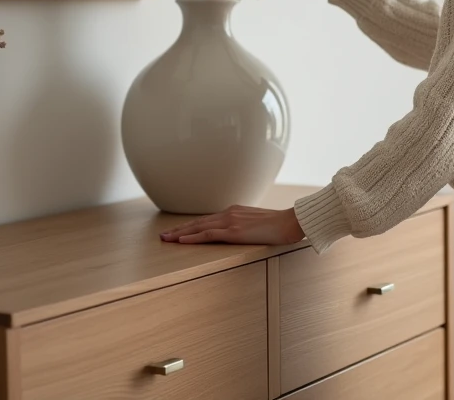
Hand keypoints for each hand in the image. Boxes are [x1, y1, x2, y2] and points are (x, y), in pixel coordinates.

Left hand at [159, 206, 304, 244]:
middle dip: (179, 229)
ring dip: (180, 233)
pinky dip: (193, 237)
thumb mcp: (259, 224)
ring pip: (199, 227)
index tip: (178, 231)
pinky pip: (208, 234)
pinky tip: (181, 240)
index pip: (207, 220)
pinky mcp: (234, 231)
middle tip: (163, 236)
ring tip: (166, 239)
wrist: (290, 222)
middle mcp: (229, 213)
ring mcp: (230, 221)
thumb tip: (243, 234)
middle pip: (198, 222)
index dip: (191, 226)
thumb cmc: (280, 225)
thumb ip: (247, 226)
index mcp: (235, 212)